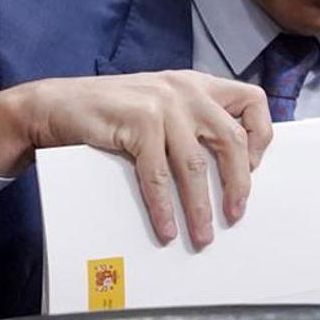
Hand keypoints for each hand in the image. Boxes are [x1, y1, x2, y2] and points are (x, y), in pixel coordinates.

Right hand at [0, 70, 270, 248]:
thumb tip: (231, 171)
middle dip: (237, 183)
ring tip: (202, 236)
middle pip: (232, 139)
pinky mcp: (137, 122)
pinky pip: (157, 174)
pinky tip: (166, 228)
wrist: (58, 104)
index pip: (254, 100)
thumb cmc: (114, 113)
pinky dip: (163, 206)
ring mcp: (162, 104)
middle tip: (235, 214)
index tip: (251, 169)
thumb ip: (194, 123)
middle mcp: (186, 89)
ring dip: (200, 206)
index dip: (261, 136)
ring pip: (195, 164)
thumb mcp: (163, 106)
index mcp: (199, 84)